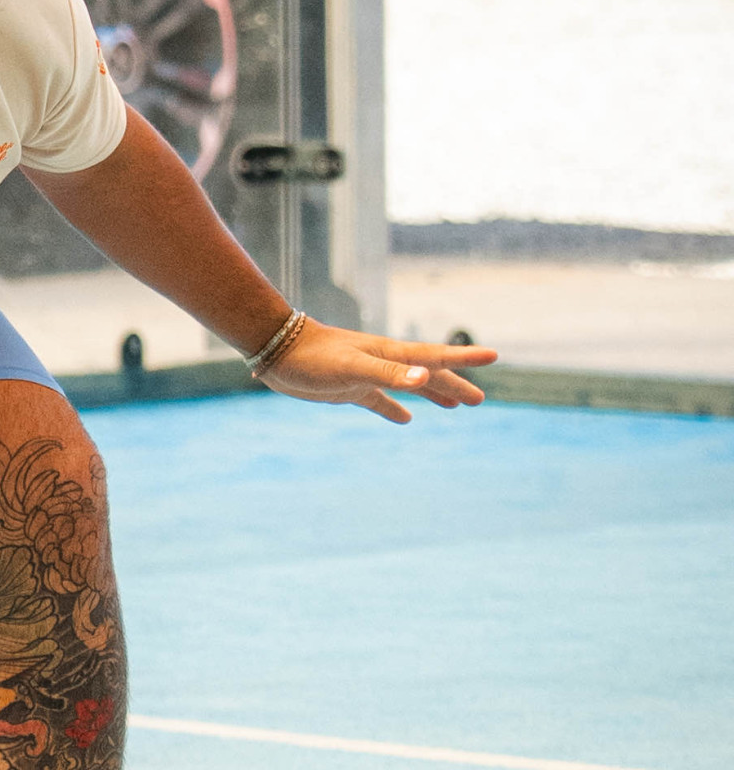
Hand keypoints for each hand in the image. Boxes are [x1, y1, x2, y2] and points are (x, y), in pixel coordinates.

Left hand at [261, 320, 496, 424]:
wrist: (275, 350)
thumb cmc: (312, 356)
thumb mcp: (351, 367)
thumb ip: (387, 374)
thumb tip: (425, 377)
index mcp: (390, 355)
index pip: (435, 357)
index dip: (464, 358)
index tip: (494, 356)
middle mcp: (384, 363)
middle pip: (428, 375)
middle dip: (455, 385)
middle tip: (480, 399)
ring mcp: (368, 375)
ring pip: (409, 386)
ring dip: (433, 394)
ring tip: (456, 406)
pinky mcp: (349, 388)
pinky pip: (380, 401)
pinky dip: (395, 409)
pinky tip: (406, 419)